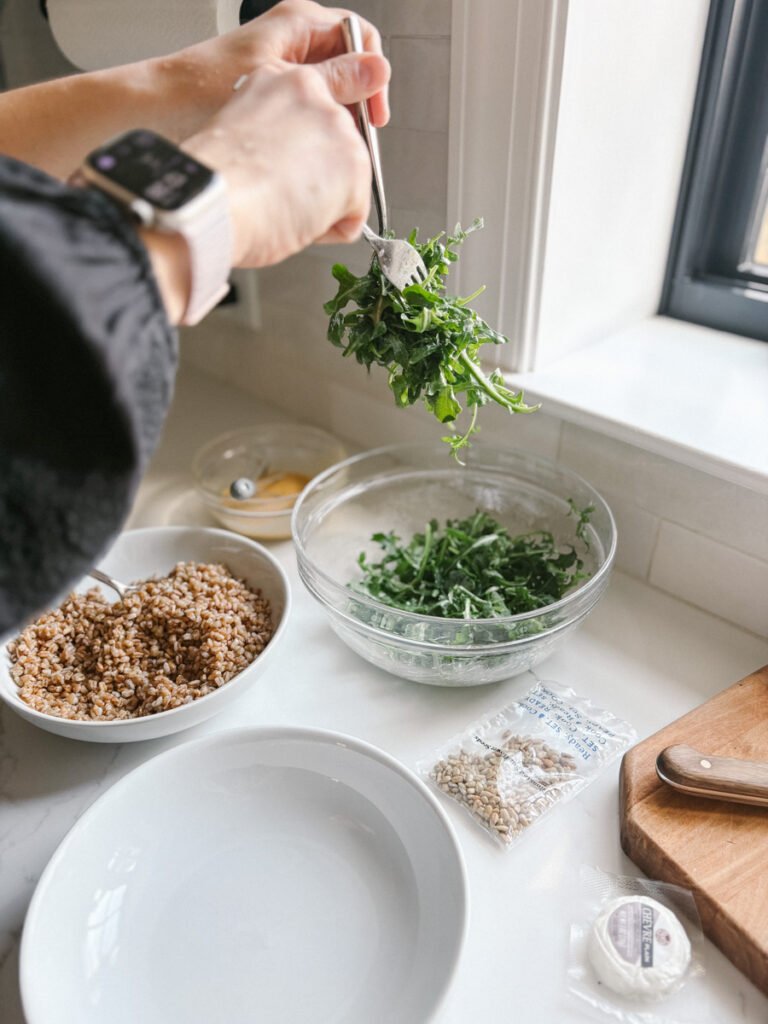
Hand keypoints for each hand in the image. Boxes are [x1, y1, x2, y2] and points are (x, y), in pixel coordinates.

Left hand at [169, 0, 389, 136]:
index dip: (374, 78)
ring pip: (327, 91)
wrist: (156, 112)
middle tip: (354, 138)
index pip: (361, 40)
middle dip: (353, 104)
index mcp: (298, 22)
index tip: (374, 116)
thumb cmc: (201, 92)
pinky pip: (304, 105)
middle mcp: (290, 38)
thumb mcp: (283, 84)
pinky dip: (310, 126)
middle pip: (347, 68)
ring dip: (332, 120)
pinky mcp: (266, 89)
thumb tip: (377, 72)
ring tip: (327, 147)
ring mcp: (278, 63)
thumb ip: (335, 79)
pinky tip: (304, 148)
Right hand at [182, 51, 388, 266]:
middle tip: (278, 196)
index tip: (279, 172)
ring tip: (282, 206)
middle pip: (335, 151)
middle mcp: (315, 96)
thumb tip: (286, 161)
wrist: (211, 198)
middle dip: (316, 181)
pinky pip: (353, 218)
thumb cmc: (212, 179)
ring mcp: (339, 129)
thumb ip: (272, 134)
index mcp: (280, 82)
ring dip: (321, 206)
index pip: (312, 121)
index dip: (299, 157)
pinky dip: (328, 232)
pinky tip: (296, 221)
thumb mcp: (238, 132)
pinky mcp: (356, 167)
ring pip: (347, 184)